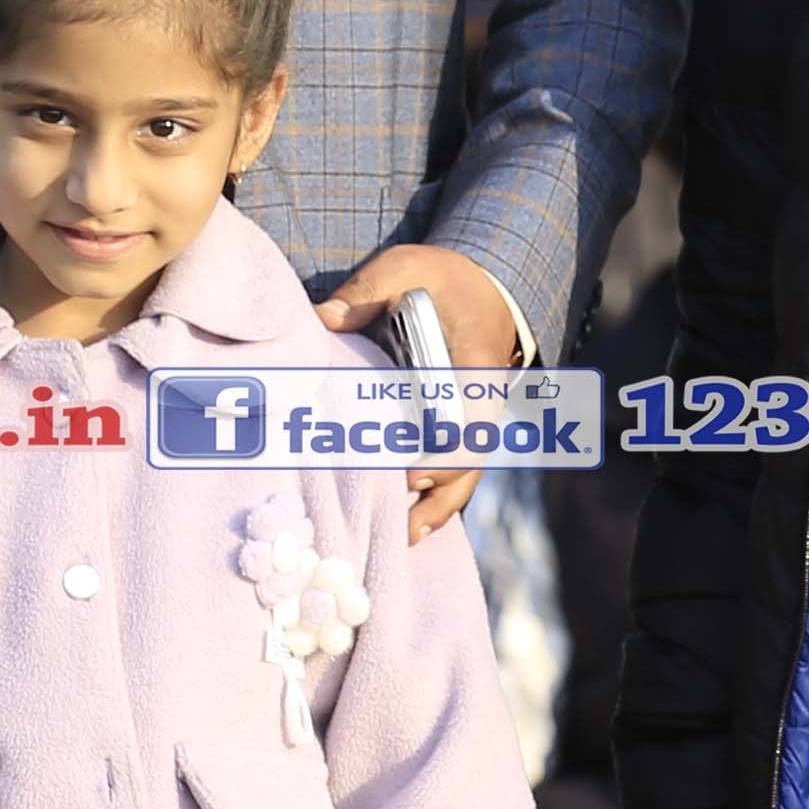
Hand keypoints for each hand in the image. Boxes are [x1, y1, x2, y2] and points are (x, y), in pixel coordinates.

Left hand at [319, 243, 527, 537]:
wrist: (483, 285)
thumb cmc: (443, 279)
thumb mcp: (409, 267)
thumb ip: (370, 289)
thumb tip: (324, 321)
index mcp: (476, 369)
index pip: (469, 425)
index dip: (442, 456)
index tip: (409, 474)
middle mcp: (482, 404)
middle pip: (468, 463)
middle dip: (435, 494)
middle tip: (397, 520)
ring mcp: (475, 420)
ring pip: (465, 476)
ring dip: (437, 509)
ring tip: (404, 541)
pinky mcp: (462, 429)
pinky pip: (456, 473)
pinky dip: (436, 501)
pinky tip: (408, 527)